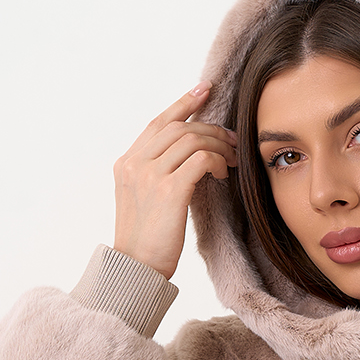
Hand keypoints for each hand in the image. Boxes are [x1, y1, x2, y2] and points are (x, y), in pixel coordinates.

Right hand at [112, 82, 237, 279]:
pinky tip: (224, 174)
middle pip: (180, 127)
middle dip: (212, 129)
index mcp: (126, 163)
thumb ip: (158, 174)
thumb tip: (191, 156)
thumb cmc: (146, 242)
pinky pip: (201, 159)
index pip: (158, 123)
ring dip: (219, 146)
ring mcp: (149, 175)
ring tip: (232, 160)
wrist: (136, 269)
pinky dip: (217, 161)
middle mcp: (134, 164)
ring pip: (192, 140)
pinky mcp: (169, 190)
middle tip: (233, 140)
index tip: (205, 90)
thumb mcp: (144, 200)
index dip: (183, 103)